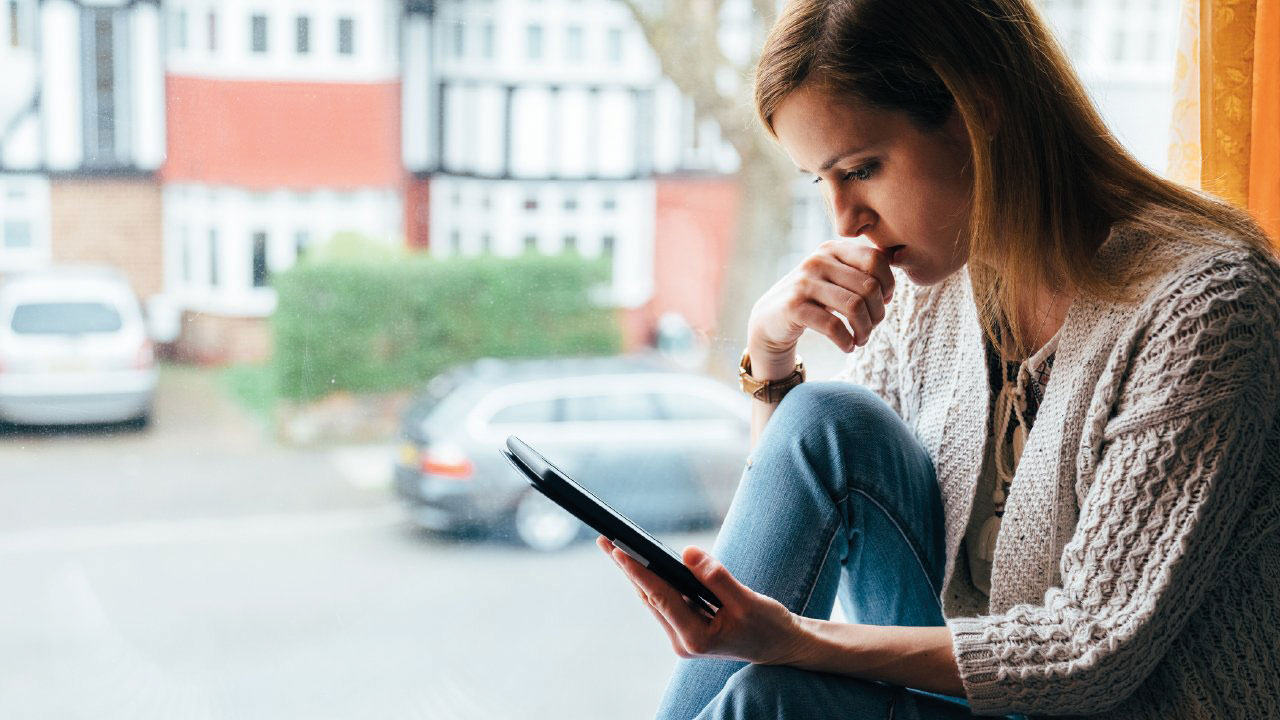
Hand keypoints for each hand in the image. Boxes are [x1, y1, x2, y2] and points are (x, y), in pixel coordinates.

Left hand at [596, 535, 810, 665]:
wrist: (781, 646)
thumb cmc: (769, 626)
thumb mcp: (747, 601)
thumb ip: (716, 577)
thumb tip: (688, 553)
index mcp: (696, 638)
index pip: (660, 598)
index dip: (638, 573)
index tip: (618, 550)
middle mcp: (683, 642)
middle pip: (649, 597)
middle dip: (628, 568)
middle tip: (606, 540)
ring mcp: (683, 638)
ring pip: (654, 599)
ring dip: (636, 573)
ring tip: (615, 546)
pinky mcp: (686, 629)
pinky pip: (665, 601)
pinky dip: (653, 581)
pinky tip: (639, 563)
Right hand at [746, 241, 893, 376]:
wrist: (770, 319)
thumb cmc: (813, 299)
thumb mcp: (835, 277)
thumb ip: (862, 269)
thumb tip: (901, 261)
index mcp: (832, 249)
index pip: (876, 260)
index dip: (888, 285)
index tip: (883, 302)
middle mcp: (817, 260)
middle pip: (869, 287)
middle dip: (878, 314)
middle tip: (872, 328)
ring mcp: (804, 283)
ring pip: (855, 307)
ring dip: (865, 330)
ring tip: (861, 340)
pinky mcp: (794, 307)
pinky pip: (834, 326)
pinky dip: (847, 341)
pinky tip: (848, 347)